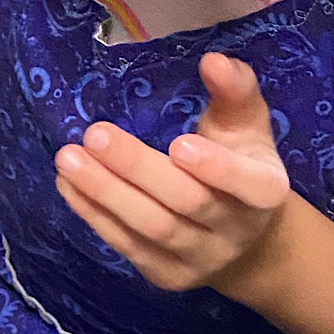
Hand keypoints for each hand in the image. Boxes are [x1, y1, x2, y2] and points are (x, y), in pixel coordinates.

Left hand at [53, 53, 290, 293]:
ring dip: (104, 193)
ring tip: (67, 159)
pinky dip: (94, 214)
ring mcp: (200, 259)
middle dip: (137, 168)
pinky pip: (127, 246)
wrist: (242, 241)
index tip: (178, 144)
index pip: (250, 185)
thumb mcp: (245, 128)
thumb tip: (214, 60)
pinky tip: (68, 185)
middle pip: (186, 202)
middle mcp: (236, 230)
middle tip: (94, 134)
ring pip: (151, 228)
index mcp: (265, 190)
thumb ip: (234, 92)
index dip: (218, 169)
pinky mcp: (166, 274)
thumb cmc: (239, 164)